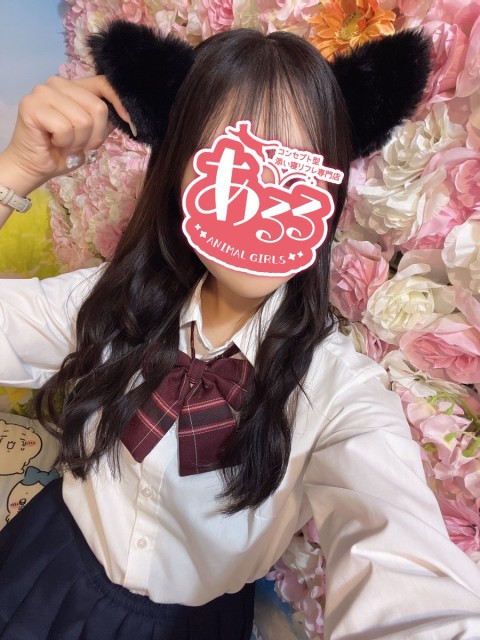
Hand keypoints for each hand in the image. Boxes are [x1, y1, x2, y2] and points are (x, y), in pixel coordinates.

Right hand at [2, 75, 132, 190]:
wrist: (36, 166)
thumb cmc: (63, 150)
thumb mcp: (93, 134)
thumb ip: (107, 120)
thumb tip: (128, 114)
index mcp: (74, 86)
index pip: (103, 83)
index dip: (120, 103)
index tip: (130, 123)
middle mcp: (57, 83)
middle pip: (97, 107)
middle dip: (95, 135)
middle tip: (81, 145)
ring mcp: (43, 92)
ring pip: (82, 120)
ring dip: (79, 142)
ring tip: (66, 144)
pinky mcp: (31, 105)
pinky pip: (65, 128)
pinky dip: (65, 143)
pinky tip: (54, 143)